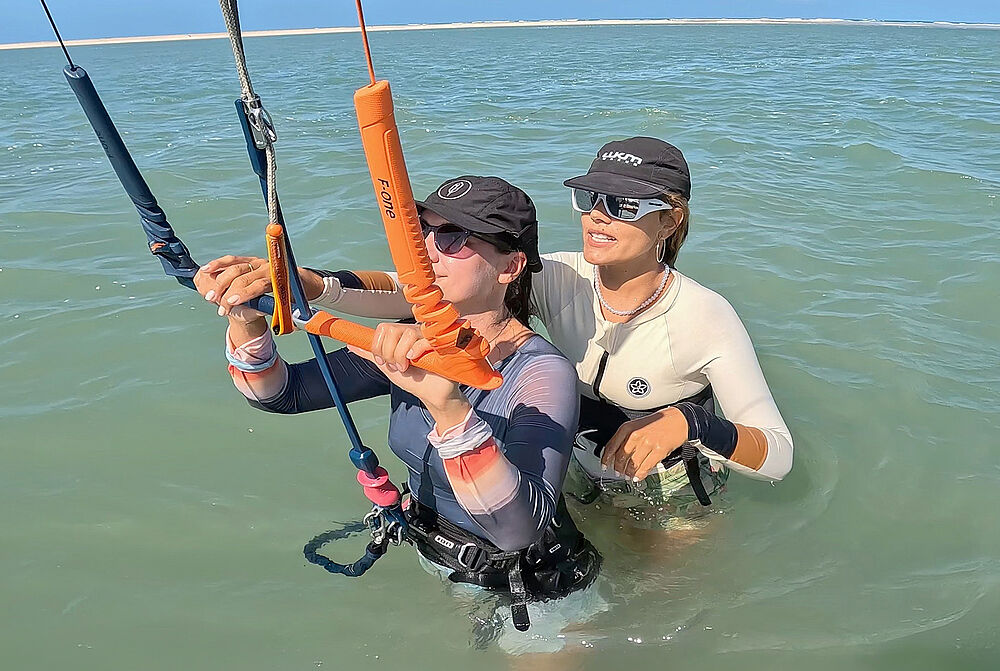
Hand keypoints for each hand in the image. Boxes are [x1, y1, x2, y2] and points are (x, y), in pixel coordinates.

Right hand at [195, 255, 323, 315]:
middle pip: (242, 275)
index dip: (244, 293)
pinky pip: (230, 260)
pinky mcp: (246, 259)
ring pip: (234, 266)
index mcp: (278, 278)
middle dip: (226, 290)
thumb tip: (289, 324)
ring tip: (209, 296)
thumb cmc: (289, 298)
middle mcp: (266, 267)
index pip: (259, 284)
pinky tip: (205, 271)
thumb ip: (285, 315)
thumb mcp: (290, 308)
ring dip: (219, 280)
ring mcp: (255, 261)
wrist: (290, 282)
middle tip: (215, 303)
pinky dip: (217, 264)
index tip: (231, 302)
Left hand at [348, 323, 470, 428]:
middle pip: (392, 330)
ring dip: (401, 356)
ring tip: (407, 366)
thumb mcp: (386, 366)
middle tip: (396, 365)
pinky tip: (416, 361)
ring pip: (406, 334)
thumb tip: (351, 344)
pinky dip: (415, 352)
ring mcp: (426, 336)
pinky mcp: (439, 342)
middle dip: (389, 353)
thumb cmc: (413, 379)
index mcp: (401, 335)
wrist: (431, 394)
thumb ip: (370, 354)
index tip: (383, 360)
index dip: (379, 346)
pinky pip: (423, 340)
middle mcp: (414, 332)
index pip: (383, 328)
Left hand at [600, 407, 689, 479]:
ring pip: (632, 464)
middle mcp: (635, 435)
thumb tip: (615, 454)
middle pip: (621, 457)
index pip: (611, 446)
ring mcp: (647, 443)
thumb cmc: (658, 423)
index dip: (606, 459)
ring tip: (628, 476)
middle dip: (618, 468)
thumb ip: (625, 438)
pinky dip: (641, 474)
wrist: (678, 420)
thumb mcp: (637, 425)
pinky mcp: (658, 451)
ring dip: (629, 473)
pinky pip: (646, 467)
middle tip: (618, 473)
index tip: (604, 466)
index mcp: (627, 428)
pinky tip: (638, 476)